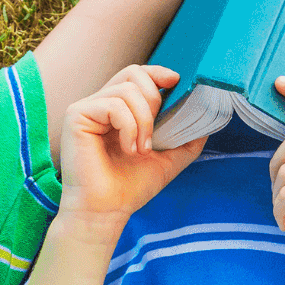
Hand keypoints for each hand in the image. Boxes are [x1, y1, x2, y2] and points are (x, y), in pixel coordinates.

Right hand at [57, 64, 205, 234]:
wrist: (107, 212)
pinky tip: (128, 150)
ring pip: (126, 90)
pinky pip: (113, 105)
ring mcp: (87, 109)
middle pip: (132, 73)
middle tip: (155, 134)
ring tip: (141, 150)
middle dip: (154, 99)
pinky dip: (129, 127)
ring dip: (144, 121)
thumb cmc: (130, 188)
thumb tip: (208, 119)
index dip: (157, 72)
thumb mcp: (168, 160)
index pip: (136, 75)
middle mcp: (100, 105)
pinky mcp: (76, 116)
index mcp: (118, 111)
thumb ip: (186, 139)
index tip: (176, 81)